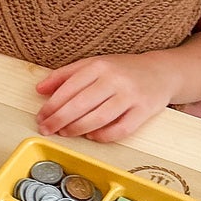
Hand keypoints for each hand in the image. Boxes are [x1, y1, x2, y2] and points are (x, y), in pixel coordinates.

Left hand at [35, 53, 176, 142]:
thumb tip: (39, 90)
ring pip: (98, 118)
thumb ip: (65, 75)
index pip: (69, 88)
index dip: (51, 105)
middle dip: (59, 120)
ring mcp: (131, 96)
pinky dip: (103, 136)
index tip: (41, 116)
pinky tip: (91, 136)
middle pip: (80, 104)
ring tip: (65, 133)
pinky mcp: (144, 111)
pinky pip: (120, 129)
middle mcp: (115, 79)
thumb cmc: (122, 70)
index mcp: (99, 65)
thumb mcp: (93, 64)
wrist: (161, 72)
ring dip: (77, 129)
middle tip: (46, 129)